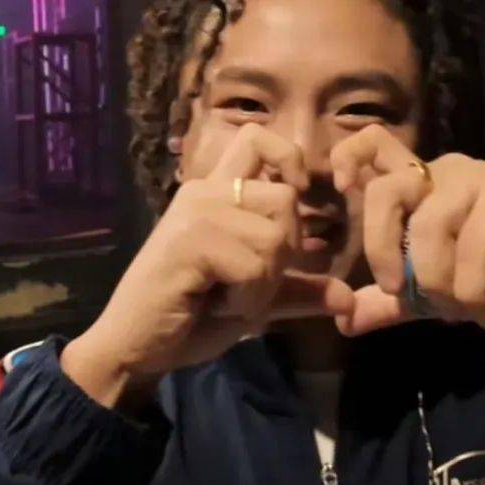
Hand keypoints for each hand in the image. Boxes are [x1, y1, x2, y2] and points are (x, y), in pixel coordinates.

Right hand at [62, 126, 354, 407]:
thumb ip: (299, 290)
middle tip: (248, 281)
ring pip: (275, 236)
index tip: (296, 194)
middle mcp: (207, 192)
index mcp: (218, 192)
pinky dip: (247, 299)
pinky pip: (254, 267)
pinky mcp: (191, 241)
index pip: (256, 137)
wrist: (135, 347)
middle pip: (285, 198)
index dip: (288, 156)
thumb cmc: (191, 317)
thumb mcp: (256, 299)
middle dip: (284, 250)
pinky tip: (215, 305)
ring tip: (227, 295)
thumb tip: (349, 298)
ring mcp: (198, 212)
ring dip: (263, 283)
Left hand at [330, 128, 484, 335]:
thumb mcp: (433, 293)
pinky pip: (473, 243)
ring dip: (440, 284)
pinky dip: (473, 287)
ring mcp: (479, 178)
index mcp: (421, 184)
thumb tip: (342, 320)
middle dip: (383, 251)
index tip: (342, 191)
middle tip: (403, 294)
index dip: (349, 159)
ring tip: (463, 310)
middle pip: (387, 191)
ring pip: (429, 227)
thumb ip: (390, 303)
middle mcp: (445, 171)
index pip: (374, 144)